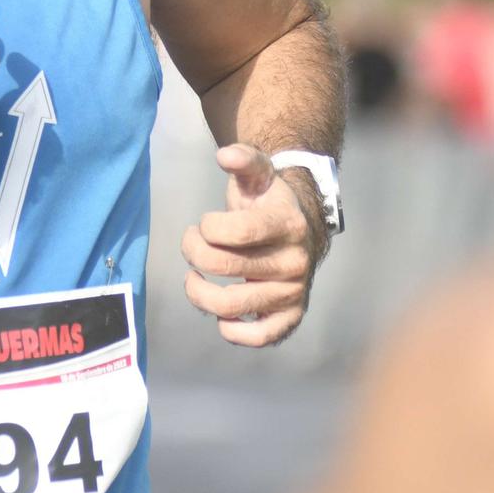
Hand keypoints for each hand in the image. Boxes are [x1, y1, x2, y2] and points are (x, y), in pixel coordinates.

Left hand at [181, 144, 322, 347]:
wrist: (302, 228)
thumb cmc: (268, 201)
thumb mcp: (259, 173)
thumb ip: (243, 159)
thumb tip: (224, 155)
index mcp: (287, 224)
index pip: (237, 231)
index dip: (207, 227)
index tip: (203, 223)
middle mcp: (295, 261)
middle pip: (225, 265)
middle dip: (194, 252)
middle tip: (191, 243)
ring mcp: (294, 292)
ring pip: (232, 305)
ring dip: (199, 293)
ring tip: (193, 278)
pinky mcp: (290, 316)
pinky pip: (262, 337)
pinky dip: (233, 331)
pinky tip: (220, 313)